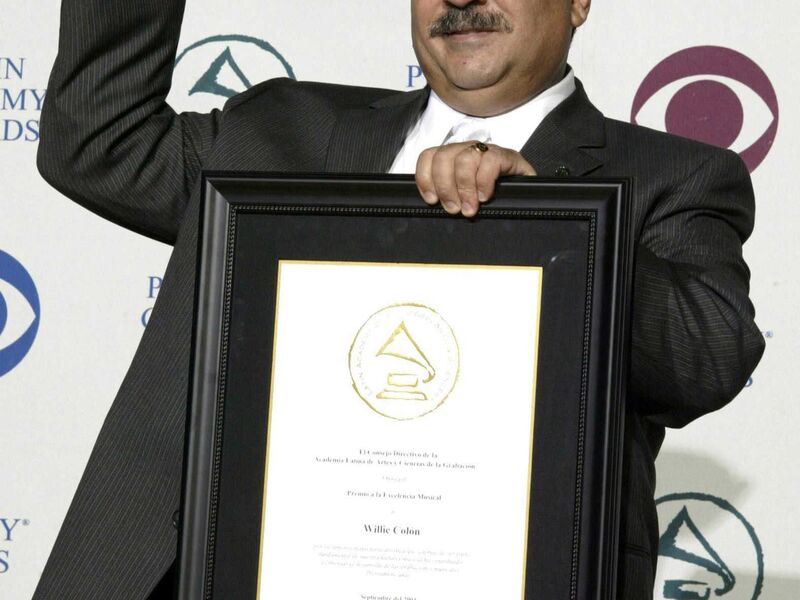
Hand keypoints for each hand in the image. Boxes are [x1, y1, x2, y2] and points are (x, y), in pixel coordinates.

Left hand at [415, 141, 536, 216]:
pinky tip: (485, 196)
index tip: (431, 199)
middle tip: (453, 208)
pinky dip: (484, 181)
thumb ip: (449, 196)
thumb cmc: (492, 198)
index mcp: (453, 158)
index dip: (425, 177)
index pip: (429, 156)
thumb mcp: (464, 198)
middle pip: (443, 157)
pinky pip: (490, 161)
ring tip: (470, 208)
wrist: (527, 196)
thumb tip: (433, 204)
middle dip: (445, 186)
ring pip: (464, 158)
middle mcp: (467, 150)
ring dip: (464, 187)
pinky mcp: (506, 156)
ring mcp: (486, 151)